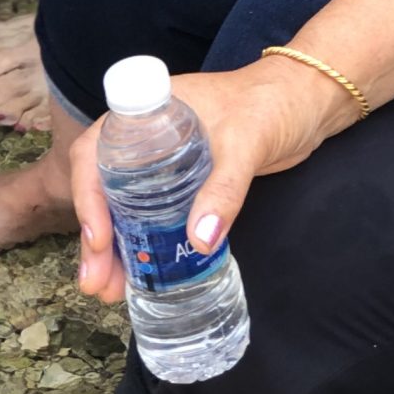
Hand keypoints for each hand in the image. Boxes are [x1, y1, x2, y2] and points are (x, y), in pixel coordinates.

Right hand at [71, 58, 349, 303]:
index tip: (99, 238)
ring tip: (109, 290)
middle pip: (102, 188)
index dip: (88, 195)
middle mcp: (146, 137)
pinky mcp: (184, 183)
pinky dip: (141, 244)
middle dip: (96, 237)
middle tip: (97, 282)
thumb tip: (201, 240)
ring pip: (123, 207)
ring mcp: (163, 162)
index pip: (96, 152)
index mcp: (148, 111)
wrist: (306, 104)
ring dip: (114, 248)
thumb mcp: (247, 143)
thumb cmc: (273, 105)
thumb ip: (225, 189)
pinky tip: (138, 275)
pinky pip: (150, 216)